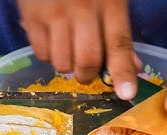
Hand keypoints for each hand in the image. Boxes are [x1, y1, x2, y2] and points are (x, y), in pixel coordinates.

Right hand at [17, 0, 141, 99]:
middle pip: (88, 60)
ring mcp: (55, 14)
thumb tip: (134, 67)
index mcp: (109, 1)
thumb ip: (119, 31)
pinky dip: (48, 55)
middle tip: (87, 72)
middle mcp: (82, 9)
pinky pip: (42, 54)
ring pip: (63, 63)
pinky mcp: (32, 18)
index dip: (123, 72)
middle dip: (88, 75)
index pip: (119, 44)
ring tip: (67, 51)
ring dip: (67, 66)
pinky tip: (52, 41)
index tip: (126, 94)